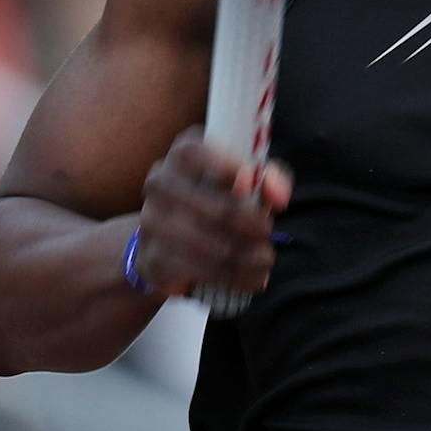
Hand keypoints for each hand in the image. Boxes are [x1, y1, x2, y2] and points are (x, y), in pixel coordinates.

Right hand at [133, 130, 292, 298]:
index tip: (249, 181)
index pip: (192, 152)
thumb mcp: (246, 183)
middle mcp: (159, 183)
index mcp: (181, 156)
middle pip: (211, 207)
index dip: (222, 165)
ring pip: (207, 244)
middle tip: (268, 233)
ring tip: (265, 259)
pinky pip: (198, 270)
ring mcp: (151, 221)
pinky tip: (252, 278)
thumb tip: (279, 196)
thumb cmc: (217, 202)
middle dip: (250, 224)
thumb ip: (268, 180)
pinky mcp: (152, 258)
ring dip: (245, 256)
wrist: (170, 244)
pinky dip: (233, 277)